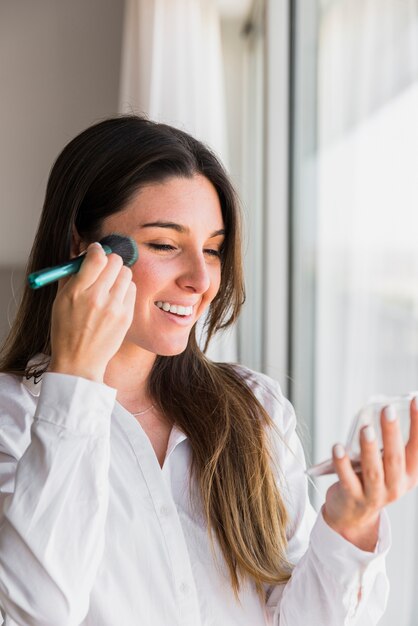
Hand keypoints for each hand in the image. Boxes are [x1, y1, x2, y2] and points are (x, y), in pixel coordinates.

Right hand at [49, 242, 136, 381]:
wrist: (79, 361)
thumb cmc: (66, 330)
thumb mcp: (60, 300)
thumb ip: (71, 275)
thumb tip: (84, 253)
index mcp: (77, 292)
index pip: (96, 257)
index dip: (97, 250)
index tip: (96, 251)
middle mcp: (97, 298)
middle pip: (115, 262)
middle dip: (109, 261)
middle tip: (104, 268)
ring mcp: (114, 308)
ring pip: (126, 273)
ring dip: (118, 274)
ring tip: (109, 285)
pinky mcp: (126, 317)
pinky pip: (132, 290)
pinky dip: (124, 289)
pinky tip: (115, 298)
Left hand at [322, 398, 417, 550]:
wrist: (353, 516)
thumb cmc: (370, 480)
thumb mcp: (386, 466)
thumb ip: (387, 445)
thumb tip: (384, 410)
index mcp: (408, 475)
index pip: (417, 448)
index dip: (417, 424)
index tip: (415, 400)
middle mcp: (395, 486)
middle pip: (395, 458)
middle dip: (391, 432)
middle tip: (387, 410)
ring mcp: (374, 495)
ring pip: (373, 470)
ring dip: (369, 448)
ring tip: (366, 428)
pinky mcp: (353, 498)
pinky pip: (347, 479)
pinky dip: (342, 463)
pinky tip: (337, 447)